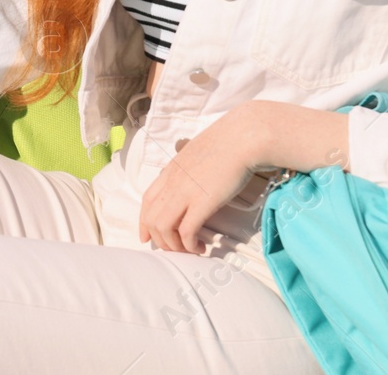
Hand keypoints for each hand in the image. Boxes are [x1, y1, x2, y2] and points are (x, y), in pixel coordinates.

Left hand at [137, 107, 261, 254]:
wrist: (243, 137)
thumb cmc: (228, 142)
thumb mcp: (198, 153)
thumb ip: (190, 167)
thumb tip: (195, 177)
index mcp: (171, 170)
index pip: (147, 200)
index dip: (144, 222)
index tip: (148, 237)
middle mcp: (172, 182)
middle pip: (151, 218)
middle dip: (159, 240)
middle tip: (175, 249)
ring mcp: (185, 191)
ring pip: (163, 227)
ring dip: (173, 245)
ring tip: (188, 250)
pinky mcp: (202, 202)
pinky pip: (186, 231)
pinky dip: (189, 244)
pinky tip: (201, 246)